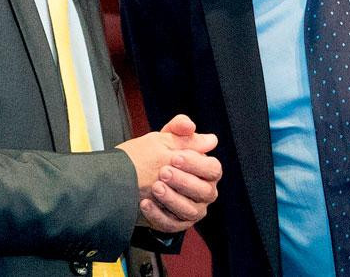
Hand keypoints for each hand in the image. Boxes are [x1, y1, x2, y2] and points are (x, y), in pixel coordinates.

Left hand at [115, 114, 221, 232]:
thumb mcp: (167, 138)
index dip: (196, 164)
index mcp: (209, 171)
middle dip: (184, 181)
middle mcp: (206, 192)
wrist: (136, 177)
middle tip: (163, 172)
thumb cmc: (159, 155)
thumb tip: (190, 125)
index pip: (212, 169)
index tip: (175, 157)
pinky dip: (158, 215)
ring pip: (189, 210)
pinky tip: (145, 203)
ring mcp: (193, 210)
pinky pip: (172, 224)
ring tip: (155, 187)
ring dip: (172, 199)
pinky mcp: (178, 224)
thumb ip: (178, 128)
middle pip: (204, 191)